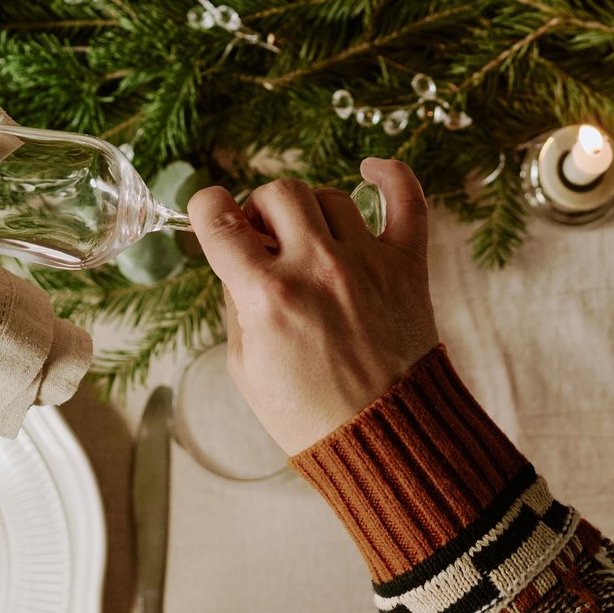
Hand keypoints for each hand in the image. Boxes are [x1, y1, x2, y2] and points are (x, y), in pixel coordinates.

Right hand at [187, 159, 438, 453]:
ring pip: (330, 195)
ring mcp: (367, 263)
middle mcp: (317, 269)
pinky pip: (407, 200)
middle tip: (263, 238)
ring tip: (308, 239)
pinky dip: (391, 175)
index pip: (219, 220)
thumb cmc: (310, 416)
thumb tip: (239, 257)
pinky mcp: (407, 266)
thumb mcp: (246, 367)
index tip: (210, 213)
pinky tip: (371, 170)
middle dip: (260, 209)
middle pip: (278, 192)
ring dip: (310, 210)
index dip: (206, 208)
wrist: (385, 443)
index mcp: (268, 297)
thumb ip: (237, 303)